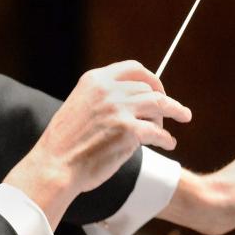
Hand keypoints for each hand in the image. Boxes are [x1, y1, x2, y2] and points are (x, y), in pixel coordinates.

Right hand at [5, 60, 191, 226]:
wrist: (54, 165)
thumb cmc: (65, 144)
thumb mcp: (79, 107)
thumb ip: (101, 99)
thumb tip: (131, 100)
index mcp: (94, 80)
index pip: (133, 69)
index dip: (151, 79)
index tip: (158, 90)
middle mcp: (108, 90)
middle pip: (149, 88)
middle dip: (162, 101)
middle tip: (170, 112)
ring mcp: (119, 109)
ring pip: (160, 105)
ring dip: (173, 112)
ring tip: (179, 120)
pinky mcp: (129, 131)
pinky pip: (158, 132)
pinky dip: (167, 139)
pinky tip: (168, 144)